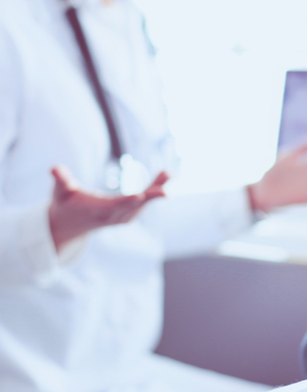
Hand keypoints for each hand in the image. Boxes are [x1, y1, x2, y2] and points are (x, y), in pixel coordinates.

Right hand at [48, 165, 168, 251]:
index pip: (113, 206)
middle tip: (166, 190)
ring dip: (157, 189)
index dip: (126, 201)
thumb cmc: (64, 203)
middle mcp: (113, 216)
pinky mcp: (128, 215)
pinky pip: (144, 202)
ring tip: (168, 173)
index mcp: (97, 211)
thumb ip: (61, 180)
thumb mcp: (59, 191)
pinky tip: (164, 176)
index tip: (140, 195)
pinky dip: (154, 190)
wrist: (70, 223)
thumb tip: (54, 168)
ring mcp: (123, 217)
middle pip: (134, 206)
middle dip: (150, 196)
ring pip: (143, 203)